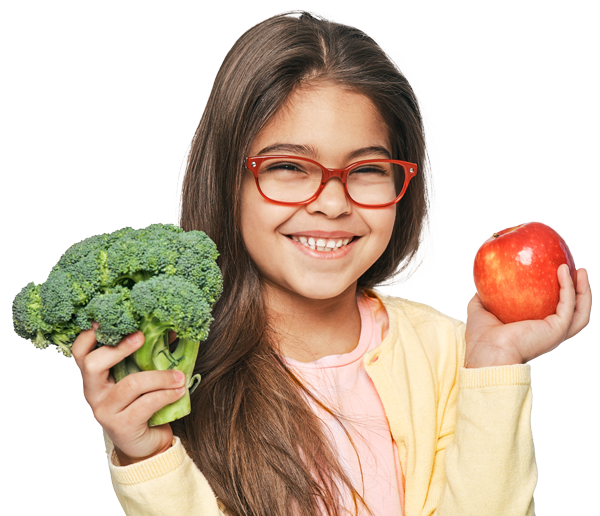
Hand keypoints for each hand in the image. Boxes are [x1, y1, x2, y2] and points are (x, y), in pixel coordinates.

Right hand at [72, 325, 183, 464]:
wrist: (144, 443)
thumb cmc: (141, 405)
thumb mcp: (140, 376)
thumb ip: (148, 354)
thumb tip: (169, 331)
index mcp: (95, 376)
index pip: (80, 351)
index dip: (92, 334)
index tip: (114, 320)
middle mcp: (93, 392)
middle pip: (94, 364)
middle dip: (120, 348)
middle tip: (143, 337)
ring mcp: (105, 410)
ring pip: (130, 384)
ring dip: (160, 376)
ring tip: (179, 376)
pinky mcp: (121, 426)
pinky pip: (146, 404)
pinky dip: (167, 394)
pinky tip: (179, 391)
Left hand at [465, 265, 591, 367]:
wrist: (487, 352)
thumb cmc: (481, 340)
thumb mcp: (480, 310)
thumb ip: (483, 297)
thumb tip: (483, 284)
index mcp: (532, 330)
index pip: (552, 312)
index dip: (558, 295)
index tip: (556, 275)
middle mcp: (546, 333)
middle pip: (572, 312)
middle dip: (578, 291)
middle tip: (574, 270)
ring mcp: (554, 332)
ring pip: (578, 310)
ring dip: (582, 290)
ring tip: (579, 270)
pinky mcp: (556, 329)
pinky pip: (568, 304)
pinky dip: (569, 287)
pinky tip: (563, 271)